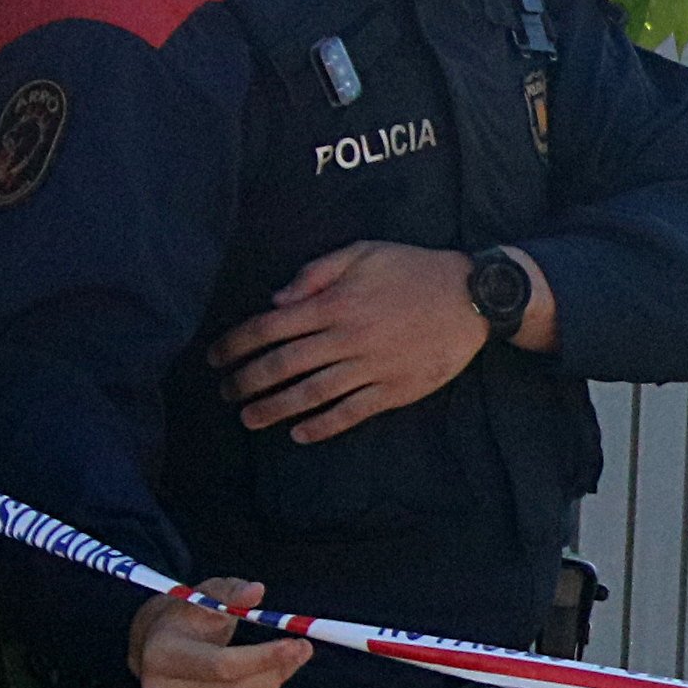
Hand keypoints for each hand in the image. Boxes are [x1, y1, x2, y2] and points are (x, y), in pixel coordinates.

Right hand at [129, 575, 312, 687]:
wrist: (159, 650)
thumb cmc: (189, 620)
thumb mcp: (207, 595)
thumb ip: (232, 592)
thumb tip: (256, 591)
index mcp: (162, 654)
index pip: (222, 666)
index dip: (265, 658)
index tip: (298, 645)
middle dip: (276, 671)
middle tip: (300, 652)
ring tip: (275, 669)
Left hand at [212, 243, 523, 441]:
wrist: (472, 297)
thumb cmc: (414, 269)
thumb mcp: (363, 252)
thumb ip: (316, 272)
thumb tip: (276, 300)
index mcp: (334, 303)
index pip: (269, 327)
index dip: (236, 344)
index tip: (215, 357)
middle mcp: (347, 338)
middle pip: (283, 365)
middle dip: (246, 381)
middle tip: (224, 392)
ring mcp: (371, 367)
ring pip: (311, 394)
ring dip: (275, 409)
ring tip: (249, 419)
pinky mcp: (394, 390)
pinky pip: (351, 413)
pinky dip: (323, 426)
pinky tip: (300, 434)